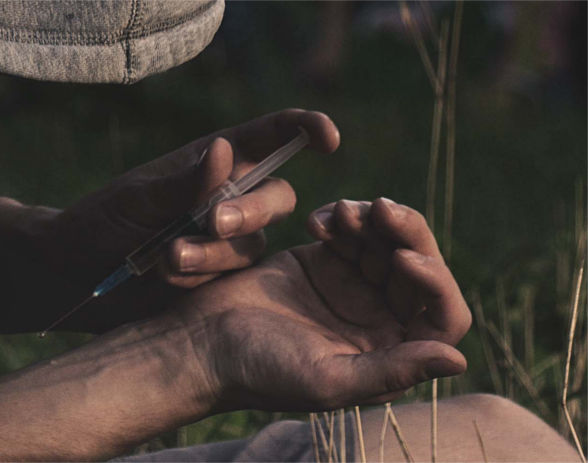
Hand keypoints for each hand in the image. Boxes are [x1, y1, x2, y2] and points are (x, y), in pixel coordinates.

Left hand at [39, 109, 339, 328]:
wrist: (77, 274)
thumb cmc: (103, 221)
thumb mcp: (138, 197)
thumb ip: (184, 182)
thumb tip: (226, 149)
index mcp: (213, 161)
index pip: (270, 137)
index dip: (304, 130)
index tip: (329, 138)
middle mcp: (229, 197)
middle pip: (276, 197)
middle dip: (251, 210)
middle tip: (212, 222)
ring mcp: (226, 241)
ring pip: (252, 244)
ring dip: (214, 251)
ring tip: (168, 256)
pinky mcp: (218, 278)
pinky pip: (232, 277)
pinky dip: (201, 276)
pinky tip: (165, 276)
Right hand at [176, 198, 470, 410]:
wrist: (202, 342)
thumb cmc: (259, 370)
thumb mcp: (327, 380)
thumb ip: (392, 370)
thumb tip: (460, 359)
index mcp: (388, 353)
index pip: (442, 316)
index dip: (435, 283)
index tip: (403, 258)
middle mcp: (378, 319)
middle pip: (420, 268)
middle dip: (408, 234)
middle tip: (381, 208)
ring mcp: (353, 286)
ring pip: (388, 241)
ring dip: (372, 219)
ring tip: (341, 212)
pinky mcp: (326, 261)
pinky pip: (352, 230)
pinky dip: (342, 218)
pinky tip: (318, 221)